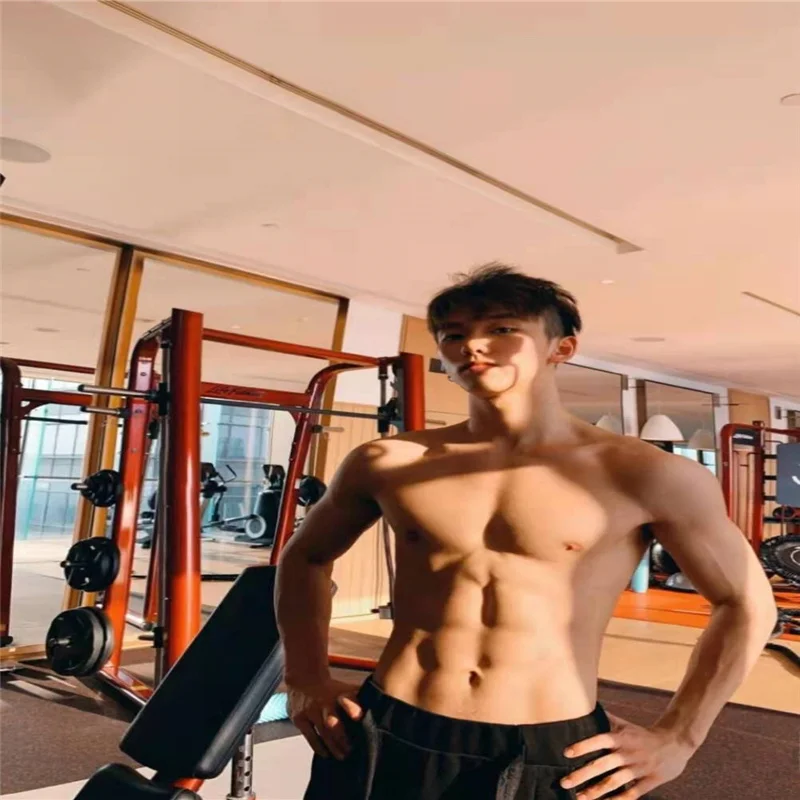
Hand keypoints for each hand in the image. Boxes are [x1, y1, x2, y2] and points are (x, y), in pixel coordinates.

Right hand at [286, 678, 363, 760]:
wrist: (304, 680)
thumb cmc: (329, 689)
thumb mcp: (344, 689)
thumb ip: (358, 698)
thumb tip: (377, 705)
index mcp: (337, 694)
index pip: (347, 700)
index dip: (353, 708)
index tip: (358, 718)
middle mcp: (324, 702)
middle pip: (334, 722)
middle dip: (343, 738)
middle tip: (351, 750)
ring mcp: (311, 710)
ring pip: (323, 732)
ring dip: (333, 746)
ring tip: (341, 756)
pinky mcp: (299, 718)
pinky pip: (310, 736)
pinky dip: (318, 747)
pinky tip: (325, 754)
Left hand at [560, 714, 693, 798]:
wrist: (674, 743)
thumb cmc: (643, 734)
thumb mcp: (625, 725)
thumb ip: (606, 720)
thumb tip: (585, 709)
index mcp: (621, 737)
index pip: (599, 740)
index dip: (583, 746)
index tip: (566, 753)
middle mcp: (628, 753)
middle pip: (602, 765)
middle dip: (582, 775)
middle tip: (564, 782)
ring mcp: (638, 769)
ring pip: (614, 782)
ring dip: (595, 791)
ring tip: (579, 797)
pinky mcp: (649, 782)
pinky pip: (632, 794)